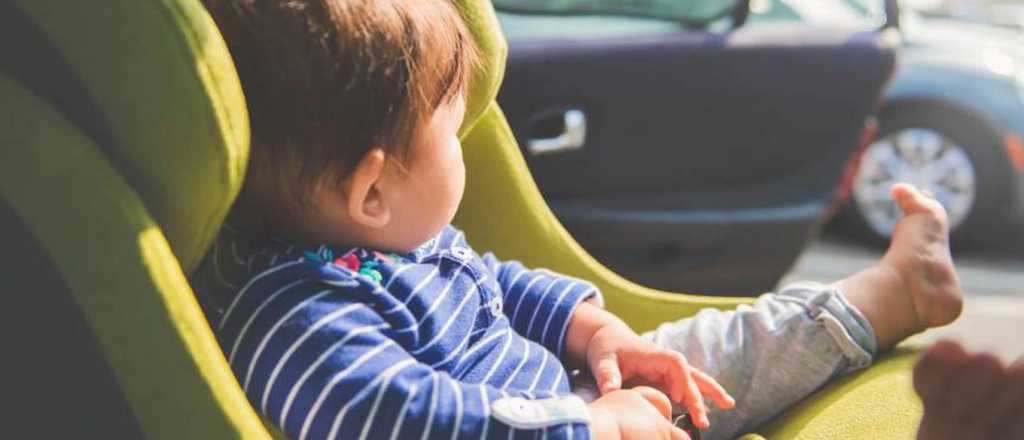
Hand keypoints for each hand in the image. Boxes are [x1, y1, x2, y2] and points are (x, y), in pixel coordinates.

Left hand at [586, 323, 734, 428]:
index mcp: (654, 355)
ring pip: (694, 380)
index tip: (678, 400)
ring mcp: (667, 370)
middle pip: (690, 375)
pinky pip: (686, 387)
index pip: (676, 364)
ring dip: (710, 392)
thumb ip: (607, 374)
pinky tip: (710, 409)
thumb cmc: (607, 347)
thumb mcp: (602, 359)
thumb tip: (610, 390)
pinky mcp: (665, 379)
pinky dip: (699, 396)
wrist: (608, 339)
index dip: (681, 381)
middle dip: (699, 396)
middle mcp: (666, 362)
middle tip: (703, 421)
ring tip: (729, 404)